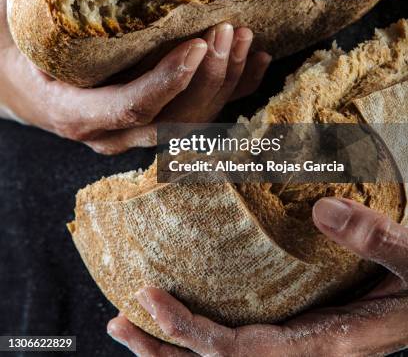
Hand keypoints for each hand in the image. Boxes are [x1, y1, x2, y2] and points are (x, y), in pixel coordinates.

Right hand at [0, 0, 270, 152]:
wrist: (21, 76)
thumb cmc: (14, 39)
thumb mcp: (6, 3)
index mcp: (71, 109)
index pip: (128, 108)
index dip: (166, 82)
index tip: (196, 44)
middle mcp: (109, 129)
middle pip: (172, 120)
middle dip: (207, 79)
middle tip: (226, 30)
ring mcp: (136, 128)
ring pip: (194, 121)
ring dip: (226, 82)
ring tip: (243, 35)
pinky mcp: (156, 116)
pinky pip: (205, 112)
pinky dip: (237, 89)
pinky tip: (257, 58)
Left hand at [107, 198, 407, 355]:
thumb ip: (377, 240)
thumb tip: (323, 208)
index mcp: (325, 345)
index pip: (240, 353)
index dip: (190, 333)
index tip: (149, 299)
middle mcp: (304, 353)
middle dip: (163, 352)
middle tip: (117, 321)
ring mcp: (299, 345)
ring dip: (175, 346)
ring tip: (134, 322)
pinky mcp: (300, 329)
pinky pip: (242, 339)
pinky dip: (203, 330)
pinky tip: (186, 310)